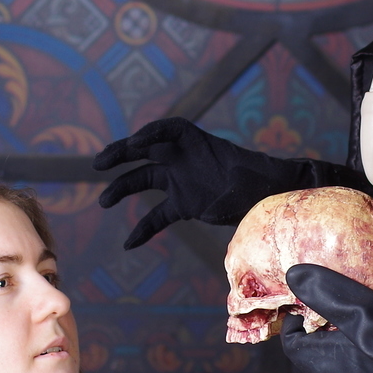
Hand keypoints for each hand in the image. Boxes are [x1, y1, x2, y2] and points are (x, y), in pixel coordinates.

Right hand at [93, 118, 360, 248]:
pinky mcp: (183, 203)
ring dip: (123, 190)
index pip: (167, 130)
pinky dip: (143, 227)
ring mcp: (181, 180)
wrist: (271, 196)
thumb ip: (258, 179)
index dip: (149, 134)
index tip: (136, 144)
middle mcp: (184, 158)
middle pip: (146, 154)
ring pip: (144, 182)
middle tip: (101, 165)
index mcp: (199, 142)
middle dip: (122, 156)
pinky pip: (157, 214)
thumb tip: (263, 188)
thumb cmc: (268, 180)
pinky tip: (129, 243)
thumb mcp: (263, 176)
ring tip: (103, 202)